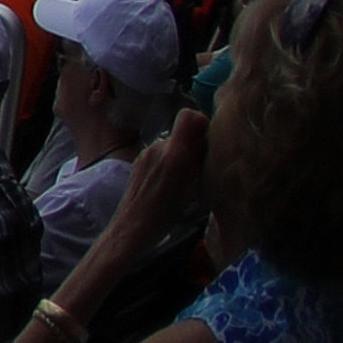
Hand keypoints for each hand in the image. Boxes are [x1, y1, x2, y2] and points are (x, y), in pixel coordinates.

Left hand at [104, 107, 207, 255]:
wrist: (132, 226)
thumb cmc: (164, 212)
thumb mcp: (190, 185)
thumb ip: (196, 157)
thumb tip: (206, 137)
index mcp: (173, 152)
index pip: (189, 115)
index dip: (202, 122)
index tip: (210, 140)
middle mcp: (157, 147)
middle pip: (182, 131)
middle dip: (194, 142)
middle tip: (203, 163)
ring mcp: (145, 154)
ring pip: (172, 144)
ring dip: (182, 154)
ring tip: (188, 176)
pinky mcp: (138, 162)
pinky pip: (160, 154)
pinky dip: (170, 162)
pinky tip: (172, 182)